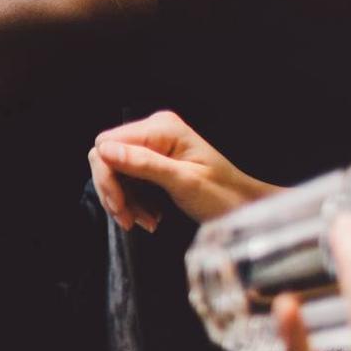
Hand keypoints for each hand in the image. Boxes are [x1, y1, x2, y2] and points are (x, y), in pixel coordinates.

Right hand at [87, 110, 275, 230]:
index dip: (106, 176)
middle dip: (114, 191)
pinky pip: (127, 180)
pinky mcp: (152, 161)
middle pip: (106, 158)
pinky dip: (132, 201)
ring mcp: (153, 146)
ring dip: (124, 200)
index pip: (107, 145)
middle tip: (128, 219)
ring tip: (144, 221)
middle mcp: (154, 131)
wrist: (245, 207)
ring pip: (114, 172)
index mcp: (161, 128)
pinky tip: (148, 216)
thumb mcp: (184, 181)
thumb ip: (144, 164)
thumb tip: (105, 151)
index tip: (118, 206)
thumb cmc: (223, 195)